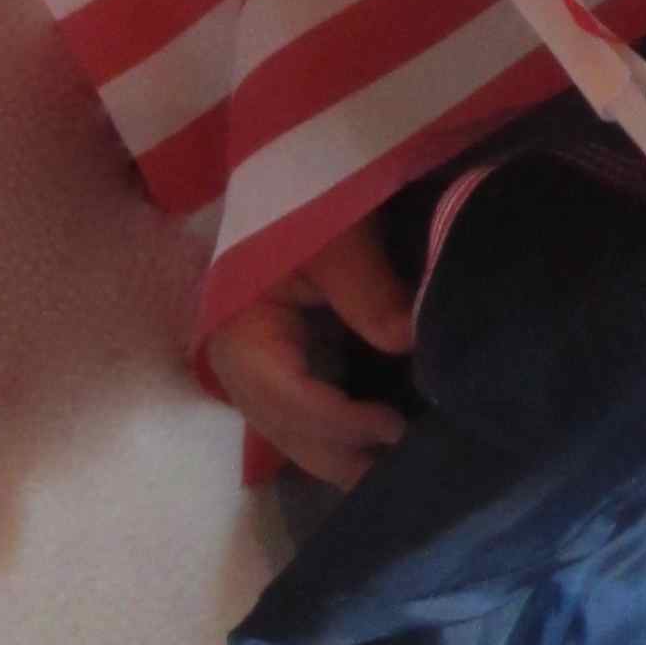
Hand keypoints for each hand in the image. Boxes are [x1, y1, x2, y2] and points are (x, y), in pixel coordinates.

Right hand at [199, 216, 416, 488]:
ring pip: (290, 432)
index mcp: (239, 327)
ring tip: (396, 469)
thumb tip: (408, 342)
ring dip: (339, 454)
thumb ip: (368, 290)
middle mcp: (237, 357)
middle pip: (282, 428)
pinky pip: (302, 415)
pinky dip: (338, 433)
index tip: (393, 428)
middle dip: (338, 456)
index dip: (337, 421)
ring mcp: (256, 364)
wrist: (300, 170)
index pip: (283, 395)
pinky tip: (378, 444)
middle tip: (401, 474)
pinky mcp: (281, 361)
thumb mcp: (339, 235)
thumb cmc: (310, 194)